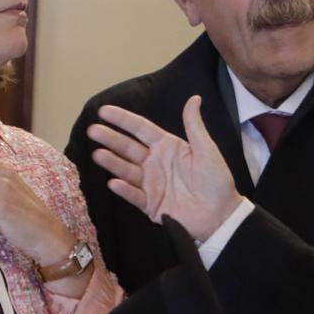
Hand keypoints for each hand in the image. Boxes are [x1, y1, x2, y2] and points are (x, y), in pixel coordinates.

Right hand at [86, 98, 239, 239]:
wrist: (221, 215)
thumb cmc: (216, 181)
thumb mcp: (207, 150)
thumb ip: (194, 126)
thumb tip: (194, 98)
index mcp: (167, 147)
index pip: (141, 129)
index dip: (123, 120)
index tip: (104, 111)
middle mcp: (155, 163)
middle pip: (128, 148)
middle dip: (110, 139)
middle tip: (93, 130)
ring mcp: (151, 183)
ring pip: (127, 170)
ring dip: (112, 162)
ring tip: (98, 155)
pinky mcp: (150, 204)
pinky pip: (134, 195)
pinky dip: (124, 189)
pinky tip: (113, 182)